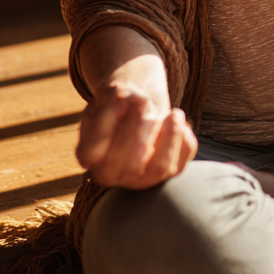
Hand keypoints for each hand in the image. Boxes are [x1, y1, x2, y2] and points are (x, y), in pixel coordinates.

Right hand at [76, 81, 197, 188]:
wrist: (138, 109)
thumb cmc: (120, 104)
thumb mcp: (109, 96)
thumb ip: (112, 101)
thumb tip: (124, 99)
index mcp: (89, 155)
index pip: (97, 150)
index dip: (113, 122)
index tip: (126, 96)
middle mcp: (111, 174)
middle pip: (130, 162)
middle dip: (143, 127)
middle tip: (146, 101)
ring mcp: (139, 178)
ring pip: (160, 168)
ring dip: (171, 137)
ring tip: (175, 114)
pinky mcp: (165, 173)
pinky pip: (180, 164)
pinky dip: (184, 141)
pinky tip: (177, 123)